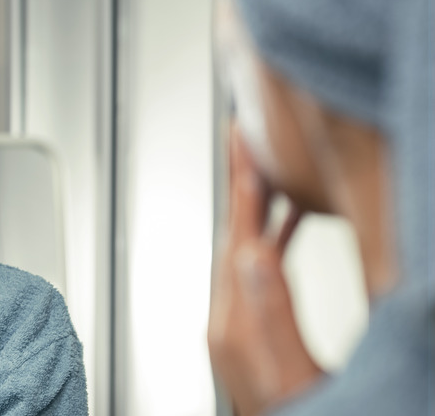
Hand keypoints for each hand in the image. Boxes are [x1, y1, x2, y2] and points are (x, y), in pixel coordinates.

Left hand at [207, 129, 321, 415]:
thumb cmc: (301, 414)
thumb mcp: (294, 373)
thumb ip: (273, 316)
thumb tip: (252, 255)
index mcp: (236, 326)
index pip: (238, 238)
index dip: (243, 186)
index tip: (241, 141)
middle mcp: (227, 323)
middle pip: (233, 235)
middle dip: (242, 183)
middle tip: (247, 139)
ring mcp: (235, 327)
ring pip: (243, 249)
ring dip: (257, 207)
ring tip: (273, 173)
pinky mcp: (247, 333)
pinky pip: (254, 271)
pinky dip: (269, 240)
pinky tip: (284, 231)